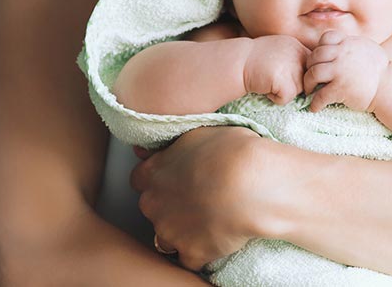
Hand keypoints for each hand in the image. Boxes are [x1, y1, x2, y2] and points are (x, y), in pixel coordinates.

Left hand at [130, 126, 271, 270]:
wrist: (251, 185)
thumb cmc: (231, 153)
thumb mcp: (200, 133)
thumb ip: (176, 146)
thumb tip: (160, 150)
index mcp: (154, 171)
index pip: (140, 178)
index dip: (160, 178)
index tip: (176, 177)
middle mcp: (154, 203)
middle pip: (153, 208)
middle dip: (170, 205)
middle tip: (199, 196)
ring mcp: (170, 230)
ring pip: (167, 236)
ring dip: (183, 231)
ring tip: (210, 220)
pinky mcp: (191, 252)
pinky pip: (191, 258)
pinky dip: (203, 251)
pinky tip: (220, 238)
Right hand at [243, 35, 309, 104]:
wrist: (236, 62)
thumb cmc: (254, 60)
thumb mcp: (279, 51)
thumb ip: (295, 59)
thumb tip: (310, 80)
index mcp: (297, 45)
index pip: (311, 67)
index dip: (299, 75)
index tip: (281, 74)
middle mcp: (298, 54)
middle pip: (306, 80)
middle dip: (292, 84)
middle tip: (273, 77)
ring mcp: (292, 67)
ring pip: (299, 91)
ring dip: (283, 91)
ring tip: (268, 80)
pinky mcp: (285, 82)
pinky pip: (287, 98)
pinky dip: (275, 98)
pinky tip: (265, 86)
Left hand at [303, 30, 388, 111]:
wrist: (390, 87)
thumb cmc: (380, 70)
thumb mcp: (366, 48)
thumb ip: (351, 45)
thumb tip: (339, 43)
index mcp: (348, 43)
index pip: (326, 37)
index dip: (320, 47)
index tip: (320, 59)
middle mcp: (342, 54)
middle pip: (315, 56)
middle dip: (309, 66)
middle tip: (311, 76)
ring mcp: (340, 71)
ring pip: (313, 73)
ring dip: (308, 83)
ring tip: (310, 90)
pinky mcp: (340, 89)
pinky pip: (320, 96)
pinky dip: (315, 104)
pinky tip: (315, 108)